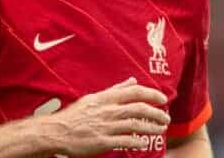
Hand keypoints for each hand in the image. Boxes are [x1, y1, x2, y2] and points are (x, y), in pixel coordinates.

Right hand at [39, 77, 170, 156]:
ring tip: (160, 129)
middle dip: (156, 113)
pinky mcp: (103, 142)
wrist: (58, 131)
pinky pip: (126, 141)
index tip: (163, 99)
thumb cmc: (75, 115)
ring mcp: (106, 127)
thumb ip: (115, 90)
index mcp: (106, 98)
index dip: (151, 95)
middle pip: (139, 109)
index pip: (134, 92)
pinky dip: (138, 142)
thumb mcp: (94, 98)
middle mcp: (108, 110)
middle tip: (166, 117)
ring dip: (151, 127)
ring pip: (136, 125)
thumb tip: (131, 81)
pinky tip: (144, 143)